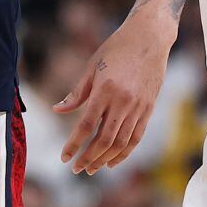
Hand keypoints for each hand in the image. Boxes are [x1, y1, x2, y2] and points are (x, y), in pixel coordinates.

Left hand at [55, 12, 173, 173]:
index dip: (74, 144)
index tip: (64, 157)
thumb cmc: (115, 49)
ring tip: (91, 169)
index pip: (86, 126)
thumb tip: (57, 110)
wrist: (149, 38)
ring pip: (121, 142)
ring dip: (105, 159)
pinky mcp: (149, 109)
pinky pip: (136, 137)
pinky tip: (112, 161)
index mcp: (104, 89)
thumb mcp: (91, 67)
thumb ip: (77, 93)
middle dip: (88, 157)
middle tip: (75, 169)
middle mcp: (122, 101)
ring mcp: (138, 107)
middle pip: (104, 139)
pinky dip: (124, 152)